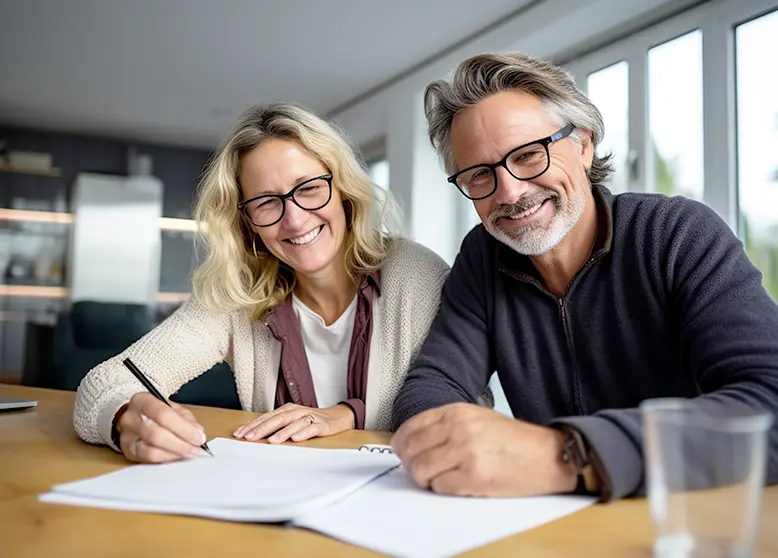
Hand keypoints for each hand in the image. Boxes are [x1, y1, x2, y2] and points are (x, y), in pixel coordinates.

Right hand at [115, 392, 206, 463]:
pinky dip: (166, 459)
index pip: (163, 415)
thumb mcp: (172, 408)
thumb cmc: (156, 412)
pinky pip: (148, 459)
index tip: (199, 437)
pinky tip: (177, 456)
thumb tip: (197, 433)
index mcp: (142, 401)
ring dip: (174, 453)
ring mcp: (126, 436)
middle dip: (180, 444)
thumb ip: (185, 419)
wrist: (134, 418)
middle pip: (156, 434)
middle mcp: (130, 418)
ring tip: (189, 452)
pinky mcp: (128, 452)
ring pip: (151, 450)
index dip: (183, 429)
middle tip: (196, 448)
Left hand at [232, 403, 355, 443]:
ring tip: (272, 441)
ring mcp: (309, 417)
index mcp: (287, 410)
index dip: (253, 426)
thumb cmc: (310, 420)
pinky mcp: (321, 425)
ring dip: (282, 432)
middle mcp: (296, 412)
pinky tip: (296, 439)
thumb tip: (254, 434)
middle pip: (277, 419)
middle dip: (263, 429)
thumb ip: (275, 426)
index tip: (240, 434)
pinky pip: (312, 428)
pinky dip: (304, 433)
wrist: (336, 417)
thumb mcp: (291, 420)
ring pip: (294, 423)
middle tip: (250, 438)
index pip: (267, 417)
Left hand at [390, 403, 576, 496]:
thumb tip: (412, 442)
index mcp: (457, 412)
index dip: (402, 444)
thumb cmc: (514, 441)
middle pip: (411, 451)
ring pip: (421, 471)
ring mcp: (465, 451)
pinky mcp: (474, 476)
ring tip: (443, 478)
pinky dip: (444, 489)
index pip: (410, 428)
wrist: (548, 456)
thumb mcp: (478, 419)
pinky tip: (459, 484)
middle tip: (424, 471)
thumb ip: (446, 425)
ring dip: (427, 480)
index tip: (404, 453)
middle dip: (412, 465)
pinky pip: (440, 487)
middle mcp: (458, 428)